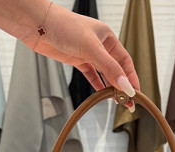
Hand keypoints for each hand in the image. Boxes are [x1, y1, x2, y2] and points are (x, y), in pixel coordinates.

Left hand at [24, 3, 138, 110]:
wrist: (38, 25)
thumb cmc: (64, 27)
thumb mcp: (91, 48)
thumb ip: (109, 68)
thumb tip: (125, 85)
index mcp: (108, 37)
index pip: (125, 62)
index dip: (131, 78)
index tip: (135, 93)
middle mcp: (100, 45)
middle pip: (116, 69)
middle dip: (123, 86)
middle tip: (128, 103)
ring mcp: (88, 53)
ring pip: (104, 73)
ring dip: (111, 87)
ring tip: (118, 101)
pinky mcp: (77, 60)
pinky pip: (91, 75)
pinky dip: (97, 85)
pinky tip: (103, 93)